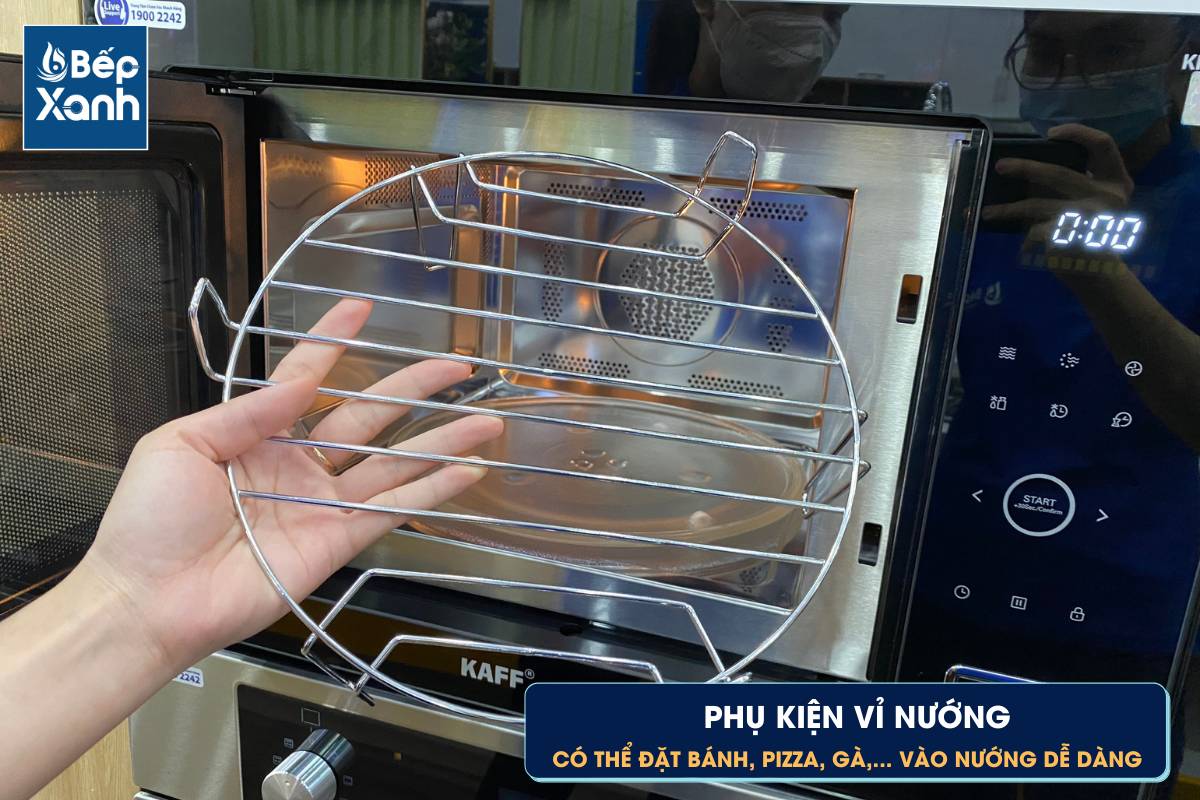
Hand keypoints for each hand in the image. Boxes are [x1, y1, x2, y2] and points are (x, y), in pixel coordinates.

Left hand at [77, 298, 502, 672]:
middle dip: (414, 389)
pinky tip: (467, 470)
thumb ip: (247, 411)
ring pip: (394, 463)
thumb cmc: (148, 521)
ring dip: (442, 441)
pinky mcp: (336, 541)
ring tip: (485, 420)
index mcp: (257, 435)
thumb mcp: (181, 444)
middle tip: (457, 366)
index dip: (333, 343)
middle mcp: (298, 465)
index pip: (305, 377)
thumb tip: (302, 379)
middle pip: (369, 417)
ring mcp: (321, 504)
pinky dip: (432, 491)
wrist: (146, 599)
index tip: (360, 309)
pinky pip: (392, 510)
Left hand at [981, 124, 1134, 251]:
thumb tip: (1029, 170)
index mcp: (1116, 182)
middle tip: (1001, 166)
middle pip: (1058, 173)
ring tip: (987, 212)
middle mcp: (1108, 196)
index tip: (1051, 133)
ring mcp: (1089, 217)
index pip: (1103, 144)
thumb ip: (1074, 186)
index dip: (1078, 132)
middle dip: (1025, 168)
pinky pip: (1035, 230)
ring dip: (1008, 209)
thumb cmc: (1091, 236)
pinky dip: (1027, 238)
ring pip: (1037, 204)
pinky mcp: (1071, 238)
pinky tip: (1024, 246)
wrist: (1102, 276)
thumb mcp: (1095, 204)